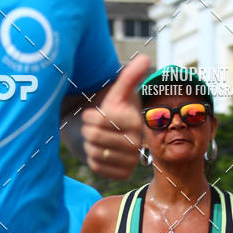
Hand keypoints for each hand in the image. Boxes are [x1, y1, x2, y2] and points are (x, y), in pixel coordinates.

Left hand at [81, 55, 149, 179]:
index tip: (90, 114)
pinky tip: (100, 152)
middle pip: (95, 137)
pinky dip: (93, 159)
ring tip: (96, 140)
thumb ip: (129, 77)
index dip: (90, 117)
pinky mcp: (123, 174)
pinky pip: (97, 167)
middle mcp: (137, 143)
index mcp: (135, 122)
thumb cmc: (112, 111)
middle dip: (87, 131)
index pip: (101, 121)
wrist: (110, 135)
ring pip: (95, 153)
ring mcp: (131, 161)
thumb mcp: (117, 94)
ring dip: (89, 145)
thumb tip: (144, 58)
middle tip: (92, 128)